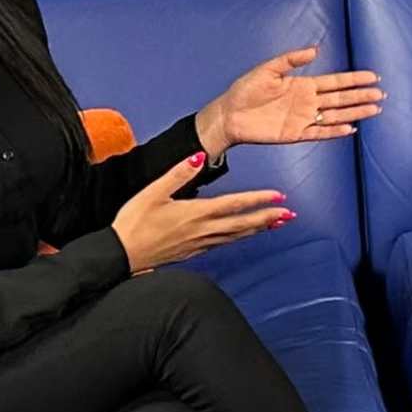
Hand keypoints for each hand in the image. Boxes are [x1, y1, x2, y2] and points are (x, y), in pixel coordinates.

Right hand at [109, 152, 293, 273]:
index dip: (259, 200)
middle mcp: (203, 231)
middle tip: (290, 214)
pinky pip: (224, 244)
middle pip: (243, 224)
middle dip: (268, 217)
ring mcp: (199, 244)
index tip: (280, 196)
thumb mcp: (153, 191)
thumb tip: (200, 156)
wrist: (121, 255)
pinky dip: (240, 238)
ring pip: (236, 236)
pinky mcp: (193, 252)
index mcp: (196, 213)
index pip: (235, 205)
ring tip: (276, 223)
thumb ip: (179, 173)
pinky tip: (244, 235)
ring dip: (258, 228)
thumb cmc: (134, 222)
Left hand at [202, 48, 385, 150]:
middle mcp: (307, 102)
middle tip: (381, 94)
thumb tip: (316, 51)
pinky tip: (351, 128)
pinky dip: (335, 131)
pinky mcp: (295, 134)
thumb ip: (291, 59)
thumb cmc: (245, 90)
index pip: (335, 82)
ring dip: (355, 113)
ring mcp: (303, 118)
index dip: (353, 79)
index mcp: (303, 85)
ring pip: (335, 115)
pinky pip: (320, 132)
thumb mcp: (268, 69)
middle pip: (340, 99)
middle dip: (361, 96)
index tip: (372, 76)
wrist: (229, 115)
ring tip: (375, 109)